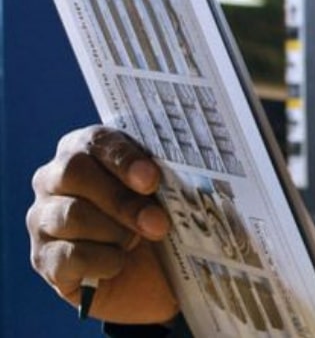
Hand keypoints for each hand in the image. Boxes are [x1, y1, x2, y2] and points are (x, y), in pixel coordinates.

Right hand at [28, 126, 176, 323]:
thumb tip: (171, 173)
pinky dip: (104, 262)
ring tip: (138, 242)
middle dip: (122, 200)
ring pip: (70, 215)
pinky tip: (120, 263)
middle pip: (74, 172)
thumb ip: (163, 174)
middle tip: (158, 222)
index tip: (153, 180)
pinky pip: (69, 256)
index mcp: (86, 148)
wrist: (153, 274)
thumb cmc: (158, 217)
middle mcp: (54, 178)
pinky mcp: (43, 258)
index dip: (124, 159)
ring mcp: (42, 218)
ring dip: (115, 232)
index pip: (96, 141)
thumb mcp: (166, 191)